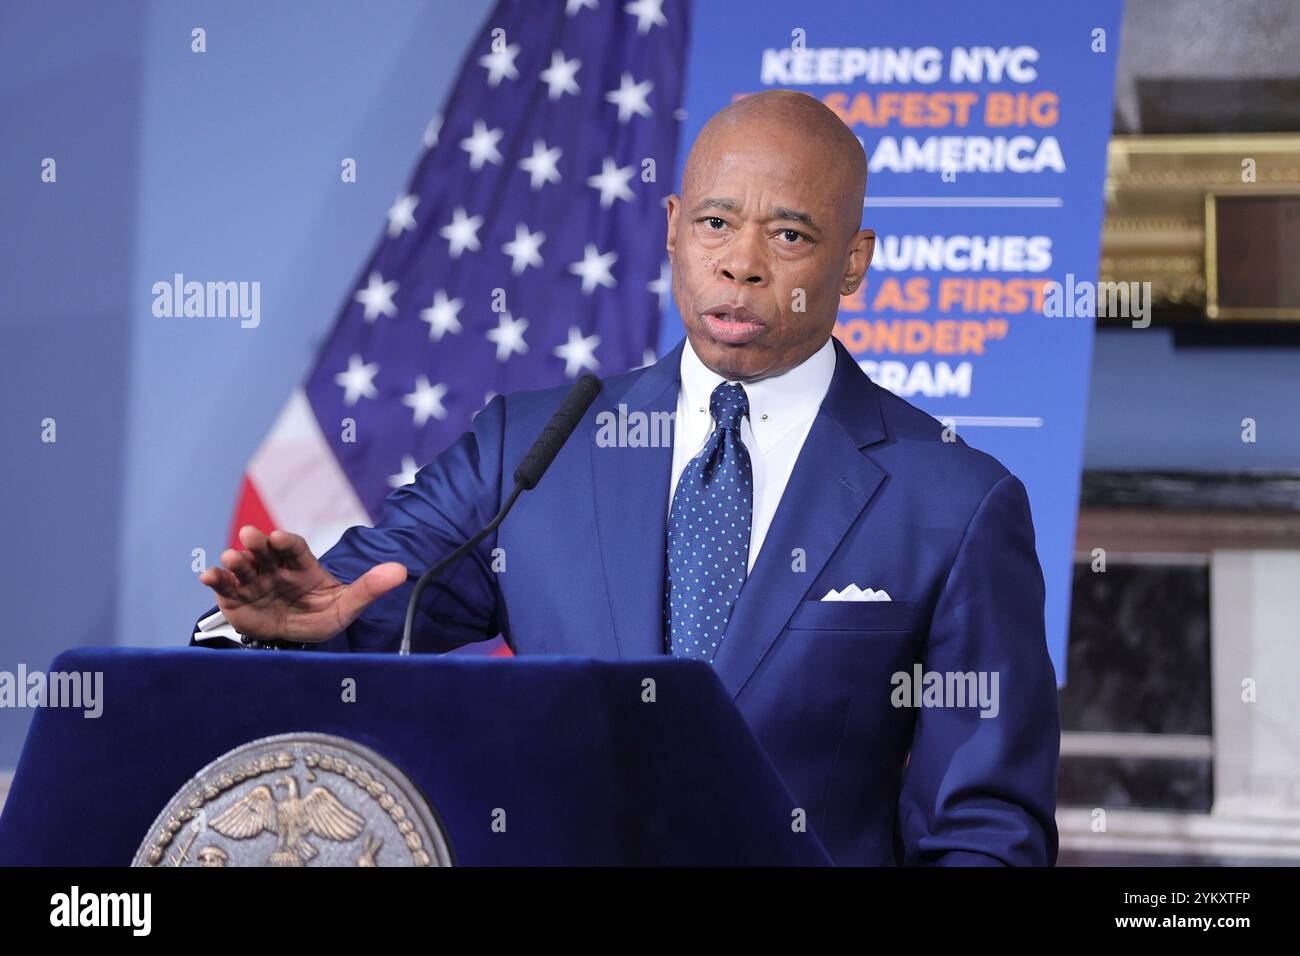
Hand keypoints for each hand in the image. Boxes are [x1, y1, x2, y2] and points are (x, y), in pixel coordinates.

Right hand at [198, 525, 406, 642]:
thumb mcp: (347, 604)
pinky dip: (216, 580)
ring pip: (243, 567)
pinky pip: (225, 588)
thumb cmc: (323, 614)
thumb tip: (400, 571)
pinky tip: (207, 576)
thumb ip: (369, 587)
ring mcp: (254, 582)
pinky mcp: (236, 600)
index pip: (293, 547)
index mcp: (301, 565)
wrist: (298, 637)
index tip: (279, 536)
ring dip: (235, 560)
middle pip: (264, 551)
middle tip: (249, 535)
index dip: (285, 541)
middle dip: (257, 542)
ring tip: (230, 558)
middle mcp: (274, 568)